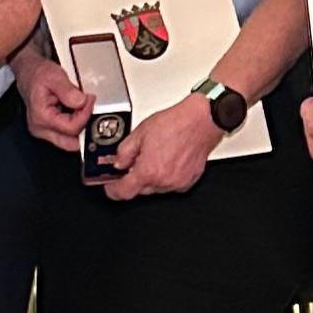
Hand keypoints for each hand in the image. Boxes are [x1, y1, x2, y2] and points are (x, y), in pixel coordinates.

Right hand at [15, 53, 92, 152]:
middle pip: (71, 143)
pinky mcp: (48, 130)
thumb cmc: (38, 74)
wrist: (28, 72)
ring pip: (70, 141)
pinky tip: (74, 110)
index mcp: (41, 117)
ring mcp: (43, 131)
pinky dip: (74, 124)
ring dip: (79, 126)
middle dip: (84, 127)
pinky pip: (67, 135)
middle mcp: (40, 129)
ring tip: (79, 107)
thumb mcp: (55, 76)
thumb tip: (81, 102)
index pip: (71, 128)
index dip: (85, 114)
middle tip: (87, 108)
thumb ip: (68, 91)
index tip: (89, 100)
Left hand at [104, 94, 219, 201]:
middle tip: (135, 161)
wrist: (202, 121)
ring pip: (156, 188)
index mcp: (148, 171)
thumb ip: (124, 152)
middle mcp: (163, 181)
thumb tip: (118, 163)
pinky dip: (166, 176)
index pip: (124, 192)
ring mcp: (178, 183)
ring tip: (156, 155)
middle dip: (134, 178)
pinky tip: (168, 159)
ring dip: (151, 177)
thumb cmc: (176, 123)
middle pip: (140, 190)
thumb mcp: (140, 132)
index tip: (111, 186)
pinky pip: (171, 185)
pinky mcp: (189, 181)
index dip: (113, 190)